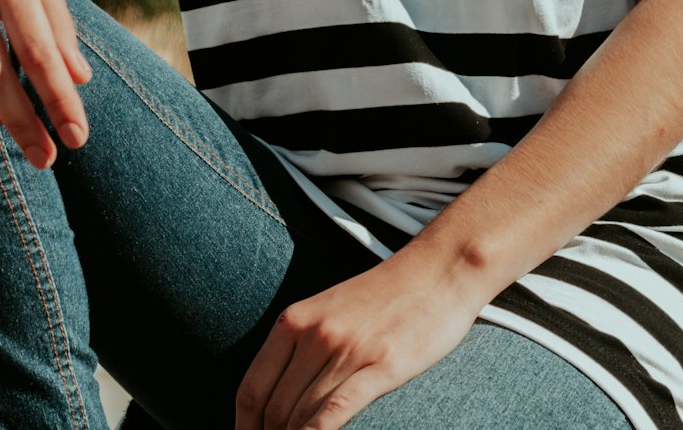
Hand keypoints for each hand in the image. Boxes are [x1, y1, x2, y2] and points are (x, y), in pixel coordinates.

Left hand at [234, 250, 478, 429]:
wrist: (438, 269)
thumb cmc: (385, 296)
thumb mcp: (329, 310)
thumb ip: (301, 344)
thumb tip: (278, 393)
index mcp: (296, 320)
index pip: (252, 388)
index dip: (245, 427)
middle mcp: (314, 334)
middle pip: (275, 409)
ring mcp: (347, 349)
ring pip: (301, 415)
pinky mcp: (381, 365)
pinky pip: (335, 411)